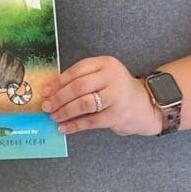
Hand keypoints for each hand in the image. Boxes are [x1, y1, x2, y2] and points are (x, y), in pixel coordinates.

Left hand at [41, 56, 162, 136]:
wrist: (144, 105)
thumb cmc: (116, 89)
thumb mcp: (103, 75)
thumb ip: (83, 78)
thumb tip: (52, 90)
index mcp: (105, 63)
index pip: (77, 70)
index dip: (59, 81)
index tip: (45, 90)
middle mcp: (111, 77)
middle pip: (79, 86)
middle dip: (59, 97)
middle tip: (47, 105)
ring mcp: (116, 96)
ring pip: (84, 104)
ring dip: (65, 111)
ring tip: (54, 116)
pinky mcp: (117, 115)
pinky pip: (91, 121)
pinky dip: (75, 125)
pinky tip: (64, 128)